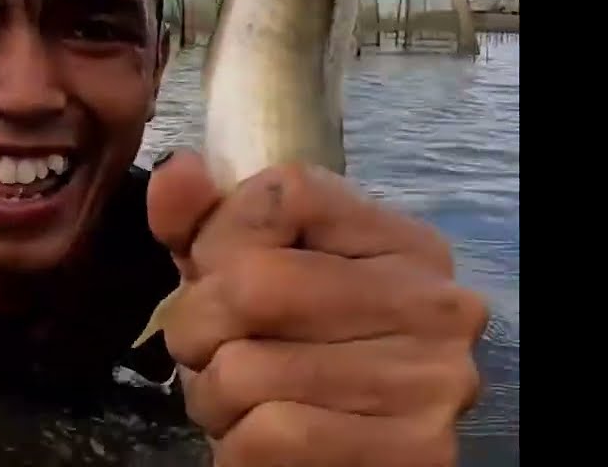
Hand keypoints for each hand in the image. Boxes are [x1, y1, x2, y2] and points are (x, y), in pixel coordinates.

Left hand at [147, 150, 487, 466]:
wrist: (348, 466)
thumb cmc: (290, 364)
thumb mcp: (243, 281)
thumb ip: (205, 224)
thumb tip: (175, 171)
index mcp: (401, 243)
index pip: (286, 191)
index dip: (219, 237)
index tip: (215, 276)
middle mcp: (432, 303)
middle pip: (253, 282)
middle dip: (196, 329)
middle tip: (210, 356)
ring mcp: (430, 381)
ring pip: (247, 370)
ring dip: (213, 399)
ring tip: (239, 406)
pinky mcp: (415, 453)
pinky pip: (271, 437)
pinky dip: (238, 449)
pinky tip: (259, 445)